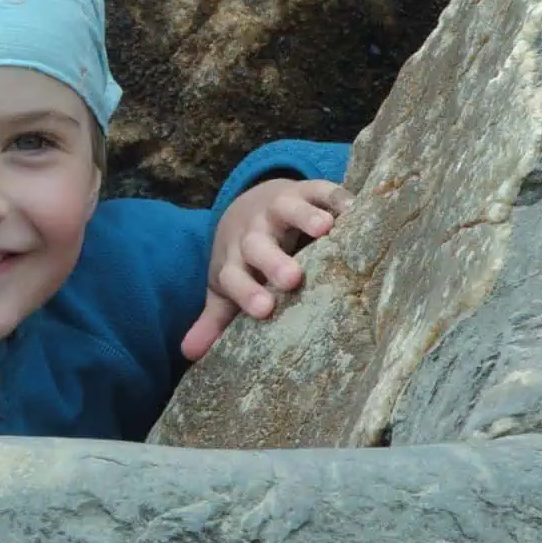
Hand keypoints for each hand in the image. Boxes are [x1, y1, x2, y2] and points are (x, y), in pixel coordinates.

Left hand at [180, 177, 350, 362]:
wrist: (248, 207)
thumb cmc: (244, 261)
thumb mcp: (227, 288)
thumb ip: (213, 321)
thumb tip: (188, 352)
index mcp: (235, 262)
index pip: (235, 277)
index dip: (246, 292)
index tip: (263, 310)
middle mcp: (254, 233)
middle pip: (258, 245)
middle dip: (272, 260)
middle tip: (291, 278)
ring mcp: (279, 208)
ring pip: (287, 209)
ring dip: (303, 216)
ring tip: (324, 228)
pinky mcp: (305, 191)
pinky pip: (320, 190)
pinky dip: (335, 196)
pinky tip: (353, 209)